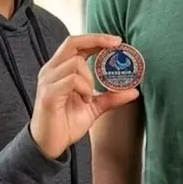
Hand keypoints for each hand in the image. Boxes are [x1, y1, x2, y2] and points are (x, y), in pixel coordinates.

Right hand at [30, 34, 139, 159]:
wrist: (50, 145)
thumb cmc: (67, 123)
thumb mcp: (94, 107)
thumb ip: (112, 97)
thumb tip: (134, 91)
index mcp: (60, 69)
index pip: (76, 43)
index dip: (96, 38)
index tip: (117, 41)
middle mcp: (51, 71)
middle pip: (73, 43)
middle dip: (97, 40)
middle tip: (116, 45)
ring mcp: (48, 81)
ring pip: (75, 64)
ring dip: (90, 78)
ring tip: (90, 97)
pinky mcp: (48, 94)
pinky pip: (71, 80)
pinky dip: (84, 89)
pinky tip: (85, 101)